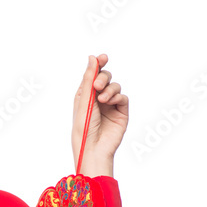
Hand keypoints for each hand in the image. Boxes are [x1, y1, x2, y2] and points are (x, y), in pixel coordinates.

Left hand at [71, 53, 128, 175]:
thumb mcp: (84, 101)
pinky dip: (117, 97)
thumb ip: (89, 79)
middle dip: (102, 78)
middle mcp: (98, 99)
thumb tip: (92, 57)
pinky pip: (122, 98)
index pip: (92, 75)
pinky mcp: (121, 113)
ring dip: (110, 89)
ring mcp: (110, 106)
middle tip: (97, 87)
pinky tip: (110, 102)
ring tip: (103, 99)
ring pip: (115, 86)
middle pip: (105, 78)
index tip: (102, 58)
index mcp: (85, 96)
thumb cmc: (83, 129)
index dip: (98, 64)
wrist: (93, 149)